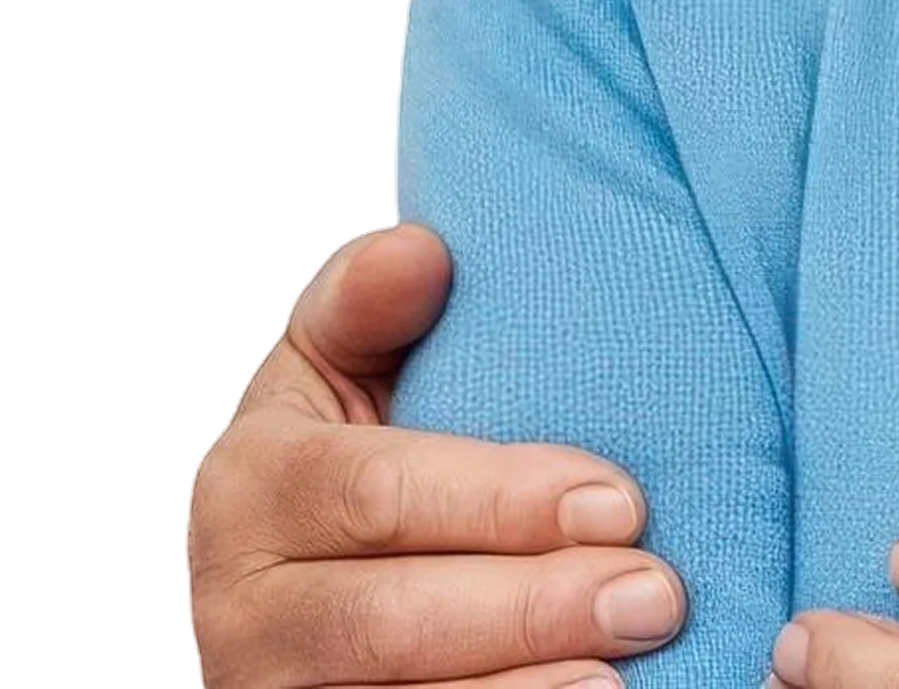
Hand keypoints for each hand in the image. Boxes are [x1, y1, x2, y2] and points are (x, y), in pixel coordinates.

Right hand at [183, 222, 687, 686]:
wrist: (297, 566)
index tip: (623, 501)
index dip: (502, 501)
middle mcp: (240, 606)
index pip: (378, 493)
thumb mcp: (339, 357)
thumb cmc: (357, 439)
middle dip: (534, 609)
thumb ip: (366, 302)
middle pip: (390, 621)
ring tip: (630, 670)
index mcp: (250, 484)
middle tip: (658, 594)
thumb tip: (419, 251)